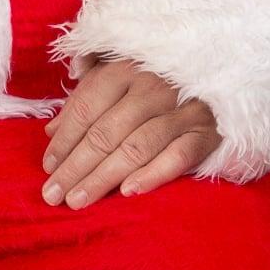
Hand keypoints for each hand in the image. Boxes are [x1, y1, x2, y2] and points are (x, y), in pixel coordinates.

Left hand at [41, 53, 221, 208]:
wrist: (222, 74)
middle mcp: (152, 86)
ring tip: (78, 200)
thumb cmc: (160, 79)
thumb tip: (51, 130)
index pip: (86, 108)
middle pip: (105, 132)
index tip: (47, 167)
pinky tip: (127, 192)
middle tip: (53, 194)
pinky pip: (178, 156)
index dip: (64, 140)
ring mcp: (181, 109)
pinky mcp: (206, 132)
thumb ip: (86, 99)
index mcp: (125, 69)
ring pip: (135, 147)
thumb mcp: (120, 78)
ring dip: (102, 177)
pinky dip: (153, 173)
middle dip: (75, 166)